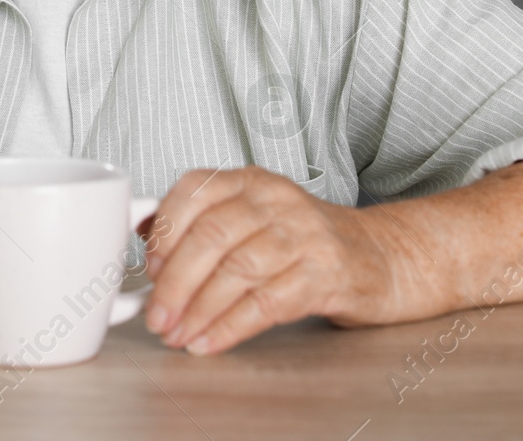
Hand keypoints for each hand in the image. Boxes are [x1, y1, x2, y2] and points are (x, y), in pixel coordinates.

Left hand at [142, 166, 423, 354]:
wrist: (381, 256)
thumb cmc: (303, 239)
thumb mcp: (254, 215)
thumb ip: (203, 219)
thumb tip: (141, 230)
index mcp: (250, 181)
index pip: (193, 192)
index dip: (164, 233)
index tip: (148, 269)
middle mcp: (276, 200)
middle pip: (211, 236)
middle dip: (174, 282)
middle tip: (156, 316)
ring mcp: (304, 235)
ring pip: (236, 270)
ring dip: (198, 310)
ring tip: (178, 335)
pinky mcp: (325, 274)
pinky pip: (267, 303)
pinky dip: (230, 327)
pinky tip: (209, 342)